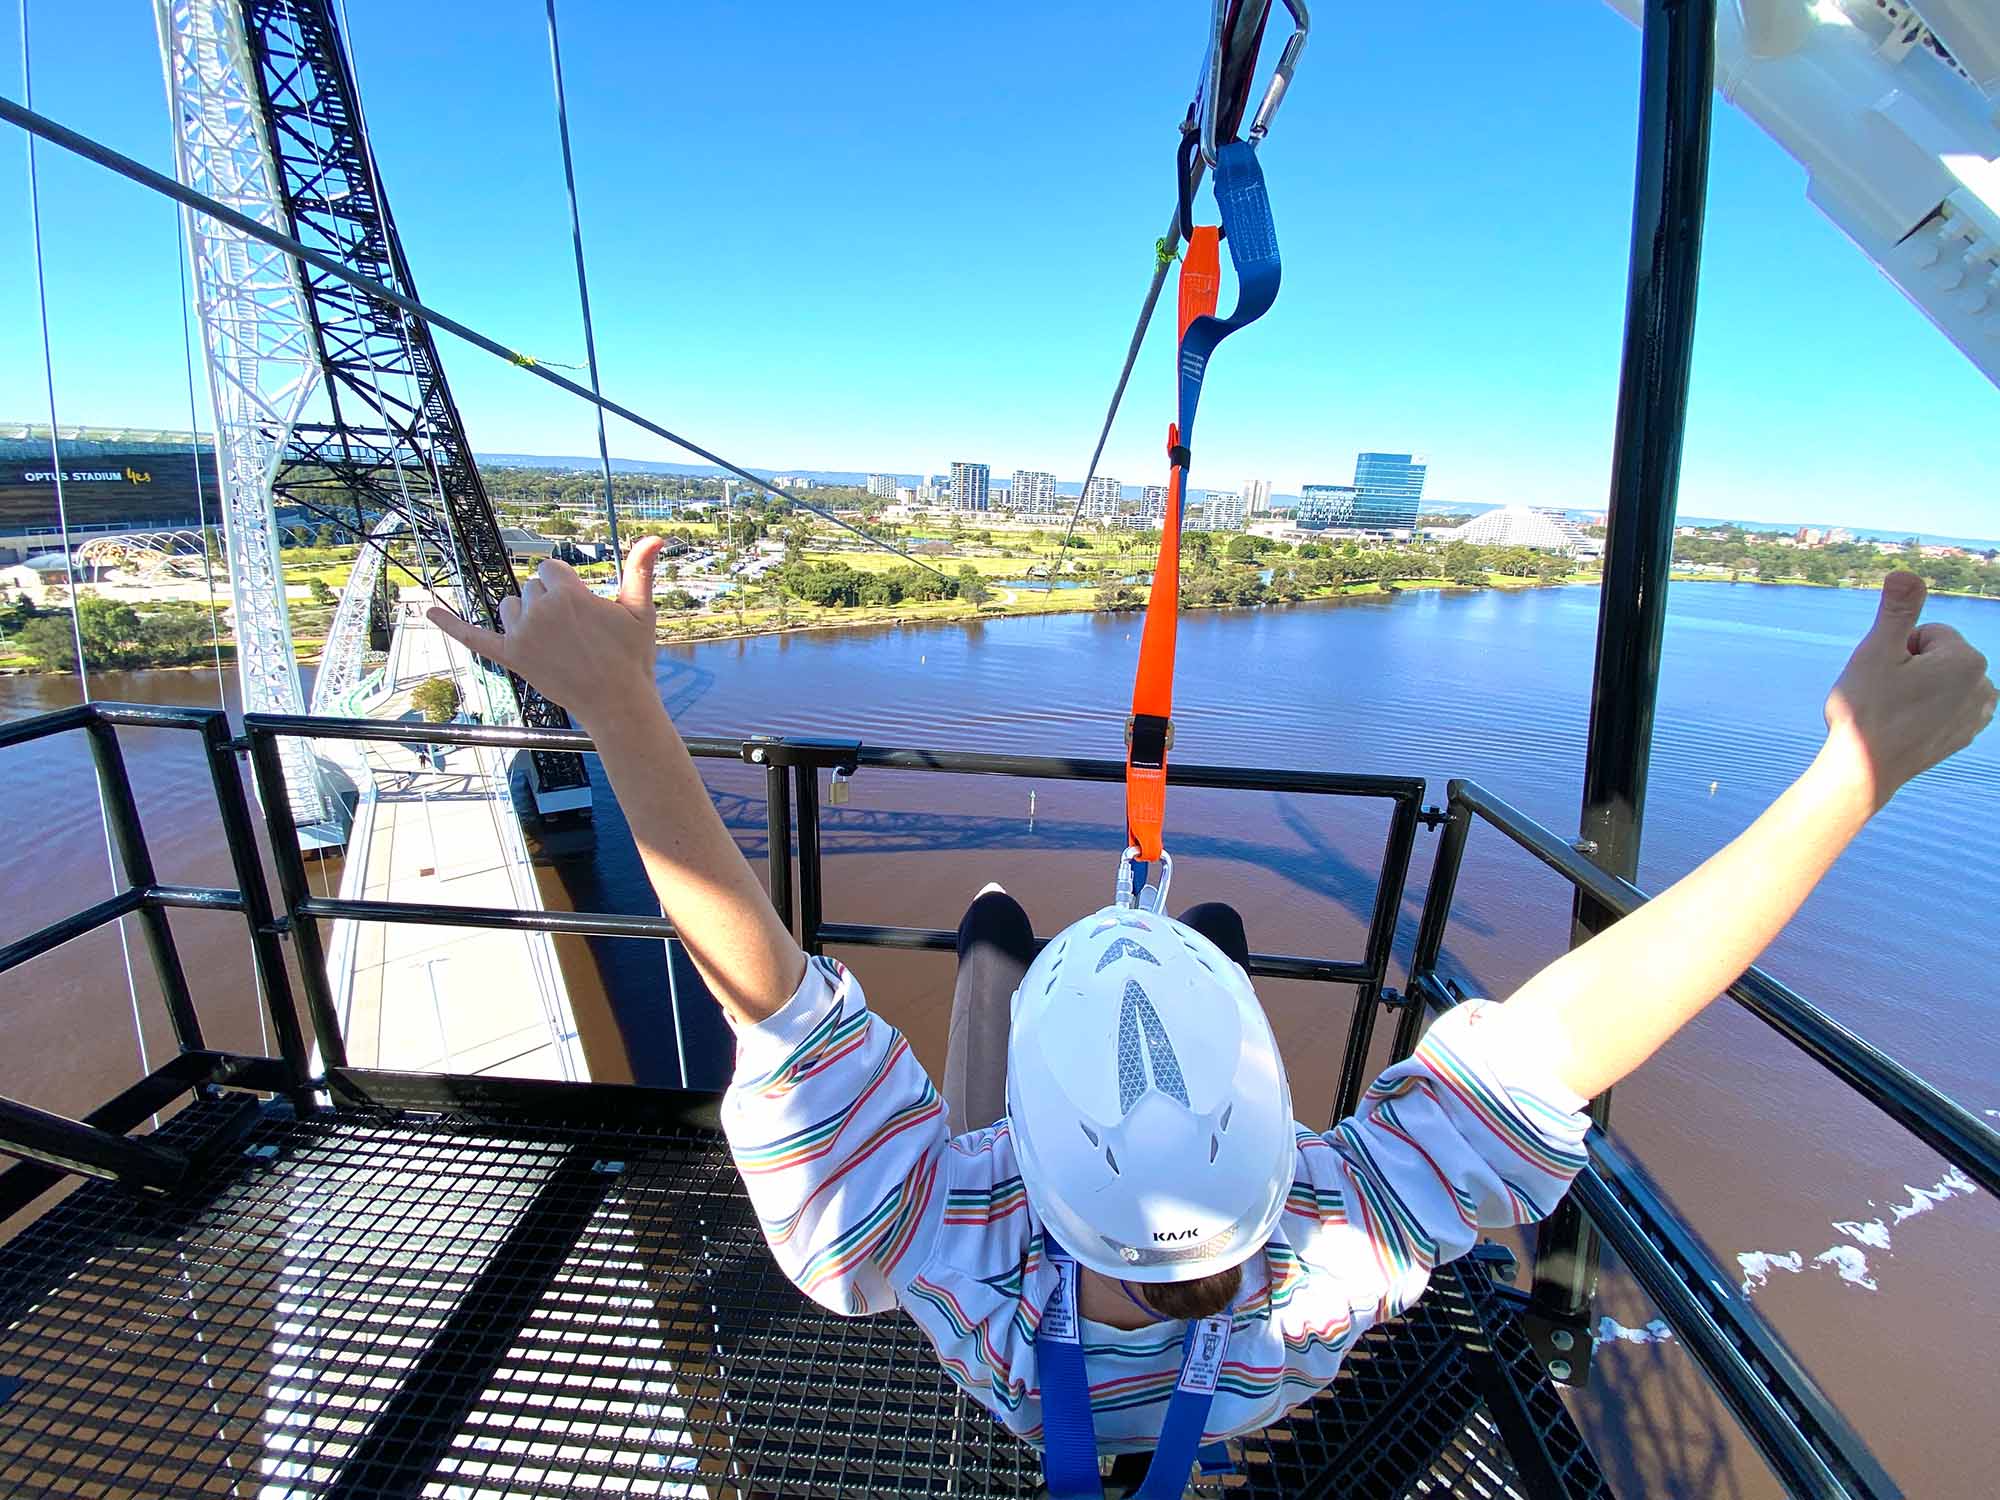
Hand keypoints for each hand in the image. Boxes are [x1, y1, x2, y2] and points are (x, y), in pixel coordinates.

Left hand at [428, 536, 665, 731]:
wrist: (618, 703)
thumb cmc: (632, 657)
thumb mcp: (640, 610)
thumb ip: (641, 570)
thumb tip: (656, 537)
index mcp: (568, 595)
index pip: (552, 570)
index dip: (568, 587)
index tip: (584, 611)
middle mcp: (540, 612)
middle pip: (531, 588)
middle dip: (550, 603)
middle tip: (577, 633)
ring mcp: (522, 636)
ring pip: (510, 606)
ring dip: (525, 615)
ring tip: (553, 640)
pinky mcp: (511, 657)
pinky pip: (473, 636)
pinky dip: (449, 624)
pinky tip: (427, 611)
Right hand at [1822, 571, 1995, 810]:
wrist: (1864, 772)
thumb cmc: (1867, 710)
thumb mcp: (1875, 651)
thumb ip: (1897, 609)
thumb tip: (1906, 572)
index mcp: (1966, 659)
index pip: (1925, 633)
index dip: (1895, 649)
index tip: (1883, 676)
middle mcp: (1983, 685)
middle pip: (1936, 656)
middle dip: (1909, 668)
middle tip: (1885, 695)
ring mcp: (1978, 713)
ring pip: (1940, 681)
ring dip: (1917, 688)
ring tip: (1894, 712)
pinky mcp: (1966, 734)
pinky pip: (1945, 706)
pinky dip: (1925, 711)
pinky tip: (1905, 727)